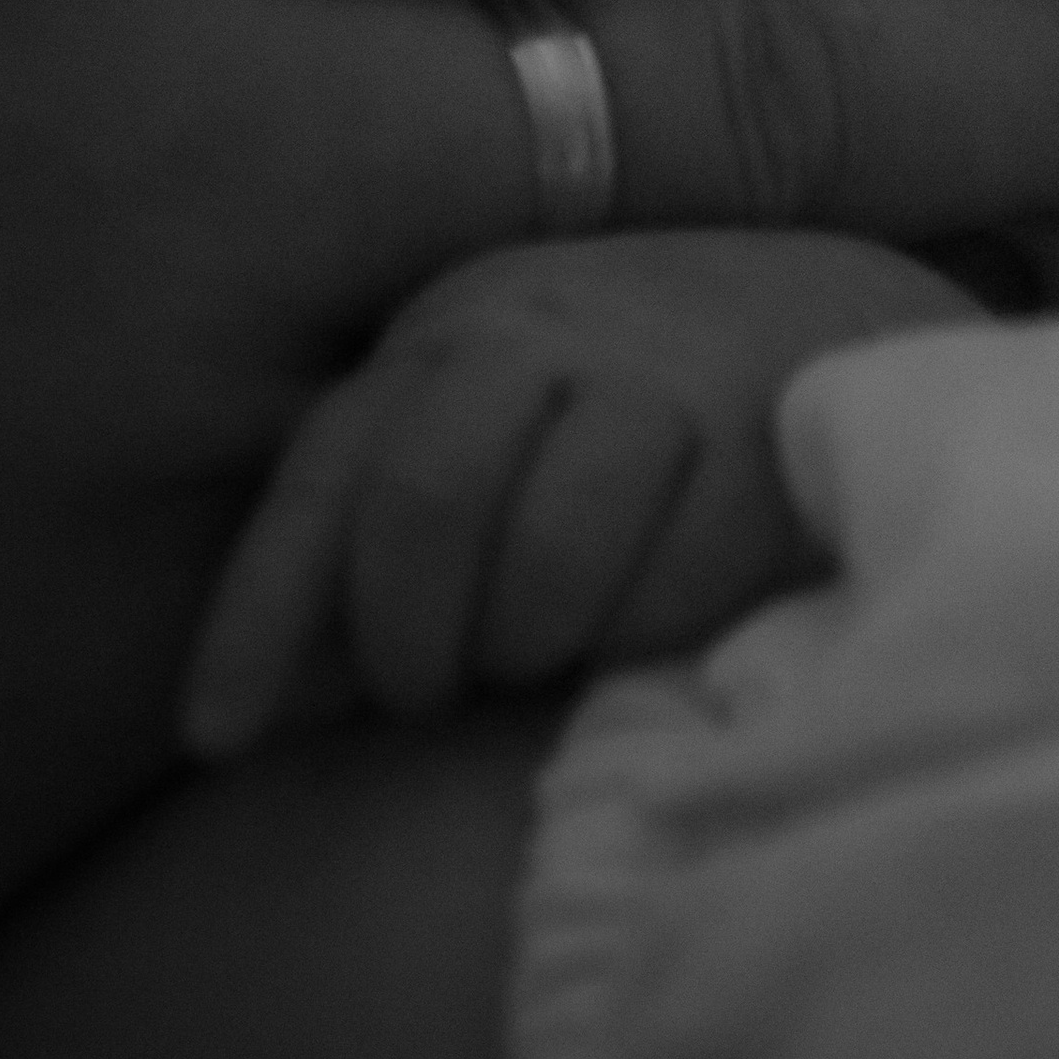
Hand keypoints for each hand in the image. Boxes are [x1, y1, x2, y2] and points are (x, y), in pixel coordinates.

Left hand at [183, 232, 962, 749]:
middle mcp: (546, 325)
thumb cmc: (629, 411)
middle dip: (410, 637)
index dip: (262, 612)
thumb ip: (379, 548)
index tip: (217, 737)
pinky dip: (635, 630)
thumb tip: (258, 706)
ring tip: (543, 653)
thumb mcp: (492, 441)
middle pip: (424, 501)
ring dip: (526, 639)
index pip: (330, 465)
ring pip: (546, 549)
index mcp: (455, 326)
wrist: (840, 321)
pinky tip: (646, 623)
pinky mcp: (768, 434)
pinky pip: (670, 576)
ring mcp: (665, 367)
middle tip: (433, 694)